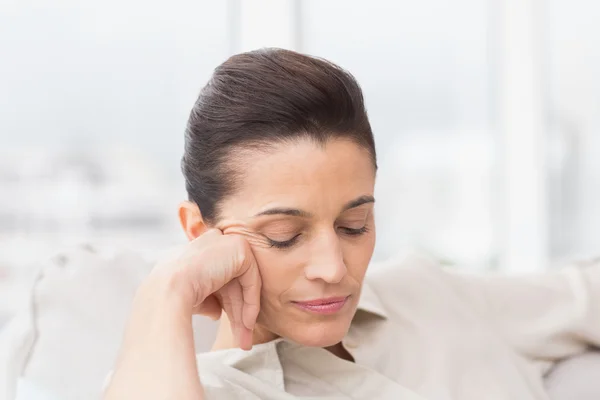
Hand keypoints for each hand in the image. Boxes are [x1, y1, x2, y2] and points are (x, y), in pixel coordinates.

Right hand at [149, 228, 261, 349]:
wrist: (167, 292)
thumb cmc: (171, 298)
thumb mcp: (192, 298)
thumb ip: (208, 300)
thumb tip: (217, 312)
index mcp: (196, 252)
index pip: (218, 279)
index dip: (225, 304)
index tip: (231, 328)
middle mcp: (211, 243)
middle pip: (232, 284)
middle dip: (237, 314)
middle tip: (242, 339)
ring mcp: (225, 242)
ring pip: (242, 284)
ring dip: (245, 314)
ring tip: (245, 340)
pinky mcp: (239, 248)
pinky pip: (251, 279)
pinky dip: (251, 302)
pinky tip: (247, 323)